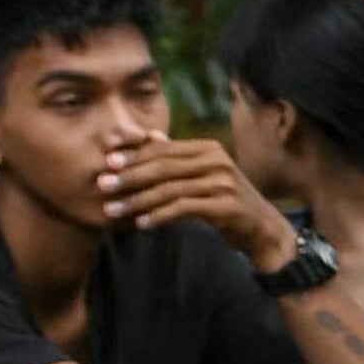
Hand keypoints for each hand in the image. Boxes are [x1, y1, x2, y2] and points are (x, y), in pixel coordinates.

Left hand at [95, 129, 279, 248]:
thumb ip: (178, 157)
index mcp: (208, 149)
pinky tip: (141, 224)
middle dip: (129, 176)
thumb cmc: (226, 200)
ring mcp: (223, 183)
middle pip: (163, 167)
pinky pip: (183, 208)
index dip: (133, 155)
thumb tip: (151, 136)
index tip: (107, 163)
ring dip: (137, 201)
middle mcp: (217, 161)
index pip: (163, 149)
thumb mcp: (203, 174)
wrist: (262, 228)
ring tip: (113, 210)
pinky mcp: (226, 206)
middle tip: (102, 186)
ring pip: (169, 189)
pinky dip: (159, 216)